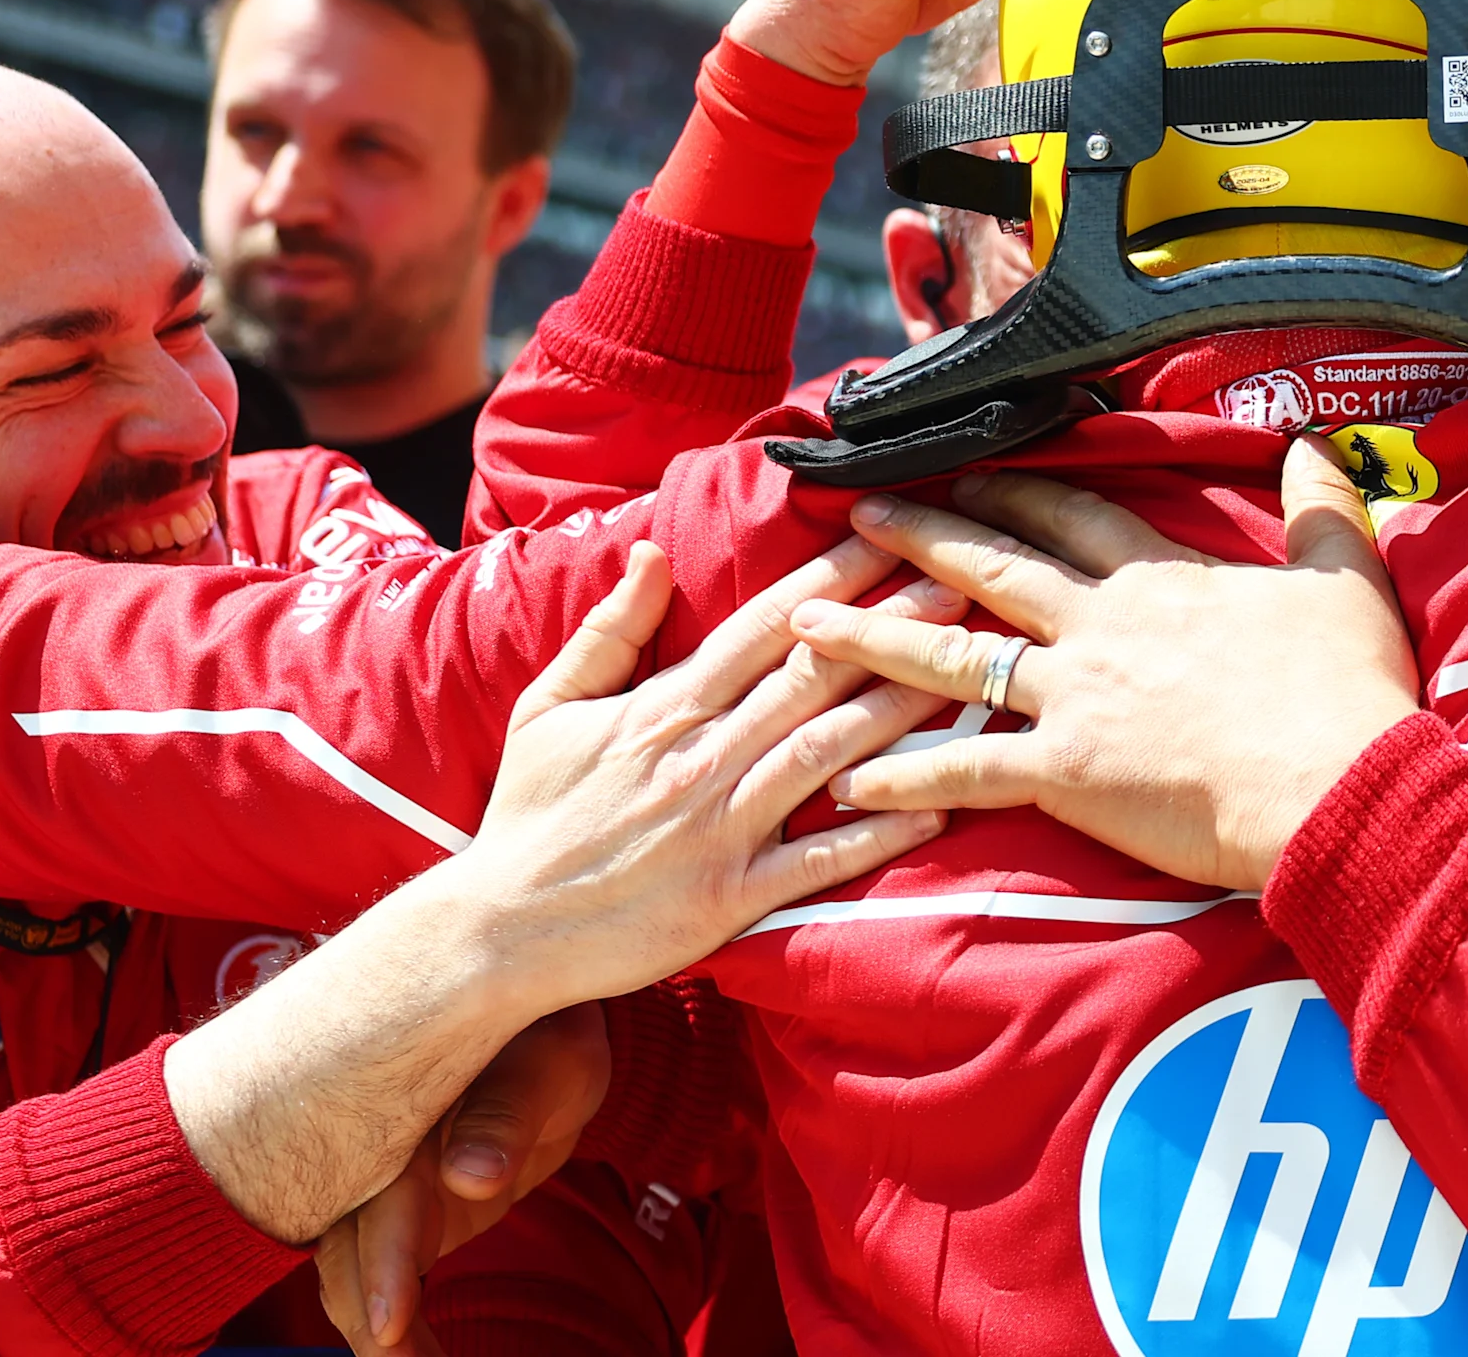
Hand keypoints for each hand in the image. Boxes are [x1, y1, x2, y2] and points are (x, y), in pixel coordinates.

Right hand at [170, 539, 962, 1245]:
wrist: (497, 929)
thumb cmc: (528, 815)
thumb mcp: (551, 706)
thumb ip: (610, 631)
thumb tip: (654, 554)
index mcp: (665, 707)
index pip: (764, 627)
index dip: (831, 580)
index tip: (888, 539)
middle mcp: (702, 758)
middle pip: (815, 679)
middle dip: (893, 630)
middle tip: (964, 586)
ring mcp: (721, 829)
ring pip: (828, 756)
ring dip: (902, 714)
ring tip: (970, 678)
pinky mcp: (731, 899)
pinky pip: (818, 861)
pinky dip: (876, 835)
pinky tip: (937, 808)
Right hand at [313, 1005, 609, 1355]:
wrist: (532, 1023)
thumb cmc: (546, 1035)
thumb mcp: (545, 1064)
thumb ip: (505, 1114)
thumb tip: (469, 1177)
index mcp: (400, 1107)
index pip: (384, 1194)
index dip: (385, 1262)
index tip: (388, 1329)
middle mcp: (371, 1151)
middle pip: (348, 1247)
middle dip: (367, 1317)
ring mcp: (378, 1185)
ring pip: (353, 1269)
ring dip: (375, 1331)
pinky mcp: (400, 1213)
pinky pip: (383, 1271)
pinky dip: (389, 1321)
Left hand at [801, 438, 1421, 891]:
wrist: (1335, 786)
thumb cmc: (1346, 691)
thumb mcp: (1346, 578)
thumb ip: (1320, 508)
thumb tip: (1313, 445)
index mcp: (1162, 579)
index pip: (1074, 516)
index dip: (1019, 488)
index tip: (972, 469)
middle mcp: (1101, 626)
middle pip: (993, 566)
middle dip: (920, 536)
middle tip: (859, 514)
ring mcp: (1074, 697)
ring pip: (952, 655)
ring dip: (872, 638)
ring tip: (805, 624)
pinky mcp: (1065, 773)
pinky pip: (965, 771)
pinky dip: (903, 778)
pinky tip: (848, 782)